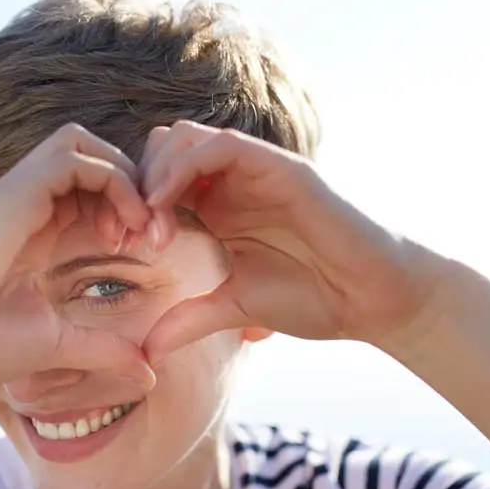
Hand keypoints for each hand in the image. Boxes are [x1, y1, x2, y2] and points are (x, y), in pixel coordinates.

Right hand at [0, 124, 155, 397]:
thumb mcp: (60, 345)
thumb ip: (104, 349)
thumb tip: (149, 374)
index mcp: (36, 230)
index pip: (93, 188)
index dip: (131, 206)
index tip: (151, 250)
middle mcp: (27, 204)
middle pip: (94, 156)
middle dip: (137, 186)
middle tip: (155, 236)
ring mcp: (18, 193)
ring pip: (84, 145)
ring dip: (125, 177)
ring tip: (140, 226)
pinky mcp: (13, 192)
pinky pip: (72, 156)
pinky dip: (111, 179)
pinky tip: (122, 226)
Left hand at [139, 120, 444, 363]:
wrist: (372, 299)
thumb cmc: (315, 298)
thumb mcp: (236, 309)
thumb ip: (191, 320)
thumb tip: (148, 350)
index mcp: (219, 207)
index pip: (156, 181)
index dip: (128, 206)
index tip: (117, 247)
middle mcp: (232, 180)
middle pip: (160, 150)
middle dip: (132, 186)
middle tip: (125, 234)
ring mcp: (256, 169)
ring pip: (183, 138)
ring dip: (154, 175)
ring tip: (149, 224)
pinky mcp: (279, 166)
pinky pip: (220, 145)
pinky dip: (184, 168)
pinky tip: (167, 206)